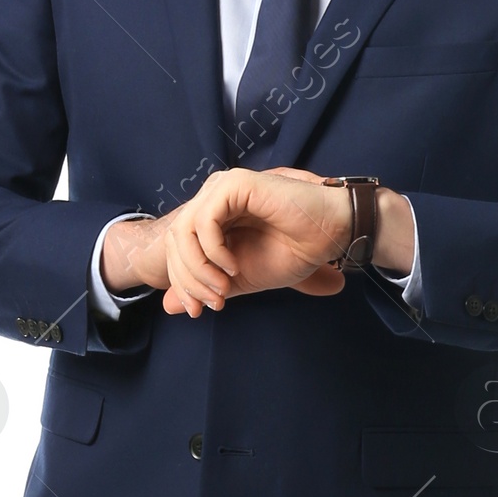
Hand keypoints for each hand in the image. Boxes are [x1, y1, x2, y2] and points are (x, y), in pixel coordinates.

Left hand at [161, 168, 351, 315]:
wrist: (330, 236)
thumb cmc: (293, 251)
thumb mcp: (241, 278)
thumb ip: (205, 286)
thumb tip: (167, 305)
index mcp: (212, 216)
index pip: (176, 249)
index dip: (181, 283)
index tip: (199, 311)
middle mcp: (212, 198)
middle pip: (173, 241)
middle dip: (188, 281)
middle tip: (214, 303)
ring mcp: (222, 188)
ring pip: (183, 232)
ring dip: (199, 269)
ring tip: (224, 288)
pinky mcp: (235, 184)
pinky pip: (204, 222)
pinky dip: (213, 251)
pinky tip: (233, 266)